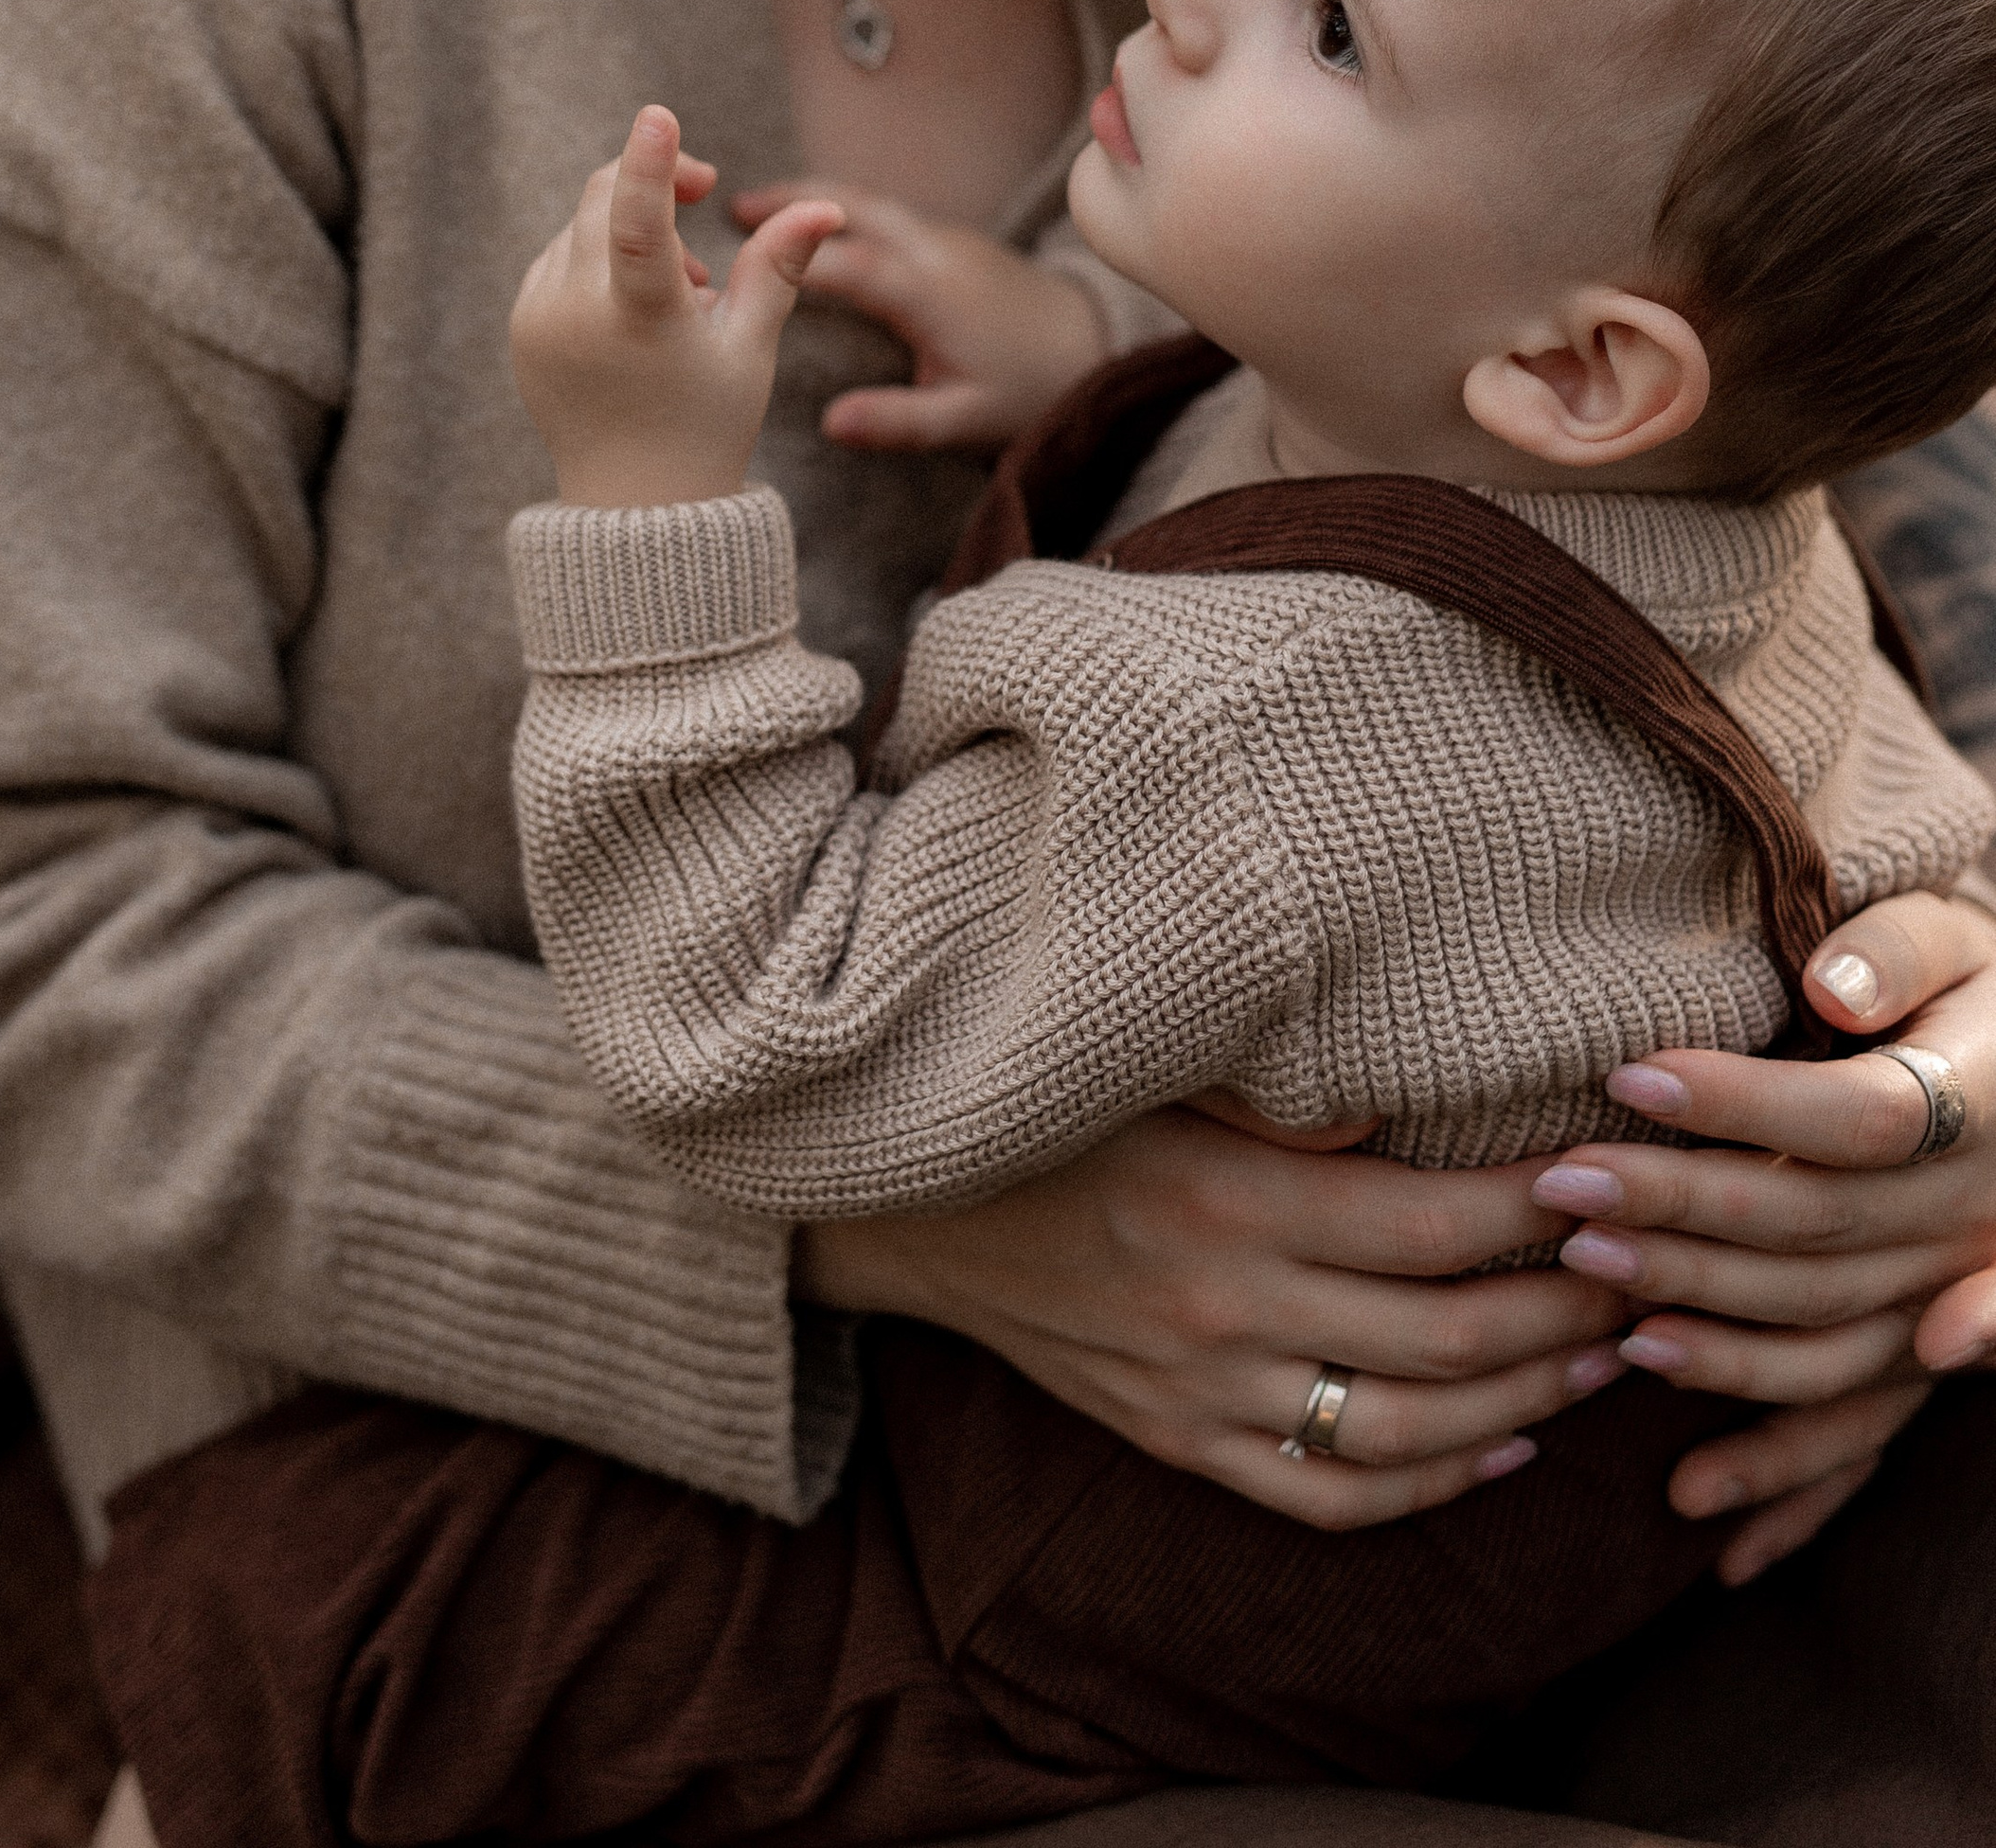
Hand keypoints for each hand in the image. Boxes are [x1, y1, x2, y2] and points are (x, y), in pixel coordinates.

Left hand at [512, 106, 840, 506]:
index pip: (636, 227)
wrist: (635, 504)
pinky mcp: (521, 325)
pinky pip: (558, 255)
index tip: (658, 115)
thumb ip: (780, 267)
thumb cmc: (707, 422)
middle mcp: (574, 318)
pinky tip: (638, 304)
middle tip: (706, 189)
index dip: (649, 166)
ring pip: (580, 224)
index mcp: (639, 323)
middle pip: (603, 201)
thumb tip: (826, 206)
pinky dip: (598, 255)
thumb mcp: (750, 346)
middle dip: (655, 178)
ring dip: (629, 225)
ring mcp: (537, 321)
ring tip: (683, 290)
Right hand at [731, 180, 1104, 450]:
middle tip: (732, 205)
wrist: (1095, 350)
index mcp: (930, 292)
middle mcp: (935, 251)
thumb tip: (831, 423)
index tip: (738, 262)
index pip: (849, 264)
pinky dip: (843, 212)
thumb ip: (899, 421)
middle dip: (794, 201)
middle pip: (855, 208)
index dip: (793, 260)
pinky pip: (887, 215)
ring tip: (756, 205)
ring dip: (815, 199)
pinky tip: (815, 228)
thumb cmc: (1029, 390)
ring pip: (871, 204)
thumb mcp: (965, 420)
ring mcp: (945, 239)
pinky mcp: (952, 241)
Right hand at [795, 1106, 1635, 1528]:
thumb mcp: (1158, 1063)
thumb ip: (1281, 1086)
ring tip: (1603, 1353)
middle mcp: (1226, 1309)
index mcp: (1230, 1199)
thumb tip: (1405, 1098)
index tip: (1611, 1177)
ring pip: (1410, 1430)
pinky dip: (1430, 1482)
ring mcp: (1204, 1392)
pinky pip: (1329, 1496)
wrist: (913, 1208)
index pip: (1433, 1224)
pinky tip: (1501, 1444)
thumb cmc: (1053, 1106)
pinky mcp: (1181, 1444)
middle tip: (1646, 1270)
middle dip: (1569, 1309)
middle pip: (1448, 1336)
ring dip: (1526, 1398)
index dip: (1541, 1211)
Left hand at [1526, 887, 1995, 1583]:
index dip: (1738, 1102)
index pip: (1856, 1118)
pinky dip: (1788, 1484)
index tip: (1622, 1073)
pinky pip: (1869, 1437)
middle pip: (1822, 1233)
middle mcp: (1976, 1214)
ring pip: (1835, 1345)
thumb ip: (1896, 951)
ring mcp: (1959, 1295)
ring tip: (1605, 1321)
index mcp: (1979, 1100)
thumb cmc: (1975, 984)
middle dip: (1685, 1215)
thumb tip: (1827, 990)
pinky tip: (1697, 1509)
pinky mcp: (1935, 1354)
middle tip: (1566, 1193)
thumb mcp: (1954, 936)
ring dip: (1718, 1344)